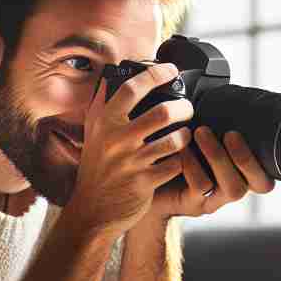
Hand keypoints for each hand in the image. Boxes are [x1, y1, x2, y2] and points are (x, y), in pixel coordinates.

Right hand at [62, 62, 193, 237]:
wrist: (91, 210)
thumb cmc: (96, 170)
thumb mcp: (91, 134)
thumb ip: (101, 107)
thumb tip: (109, 78)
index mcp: (103, 122)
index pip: (132, 88)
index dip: (155, 74)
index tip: (171, 69)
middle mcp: (116, 139)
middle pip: (162, 113)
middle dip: (184, 108)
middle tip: (189, 109)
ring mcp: (131, 162)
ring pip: (173, 140)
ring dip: (187, 135)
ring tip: (187, 134)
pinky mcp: (144, 182)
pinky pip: (175, 165)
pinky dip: (183, 161)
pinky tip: (183, 159)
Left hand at [149, 125, 274, 219]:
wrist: (141, 182)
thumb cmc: (172, 156)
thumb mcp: (197, 139)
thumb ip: (212, 124)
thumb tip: (216, 84)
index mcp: (239, 174)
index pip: (267, 176)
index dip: (264, 160)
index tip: (237, 132)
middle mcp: (232, 188)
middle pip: (260, 184)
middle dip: (246, 157)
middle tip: (230, 134)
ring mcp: (214, 199)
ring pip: (233, 188)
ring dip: (218, 158)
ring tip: (199, 133)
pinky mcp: (193, 204)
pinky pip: (201, 188)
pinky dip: (192, 165)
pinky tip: (179, 149)